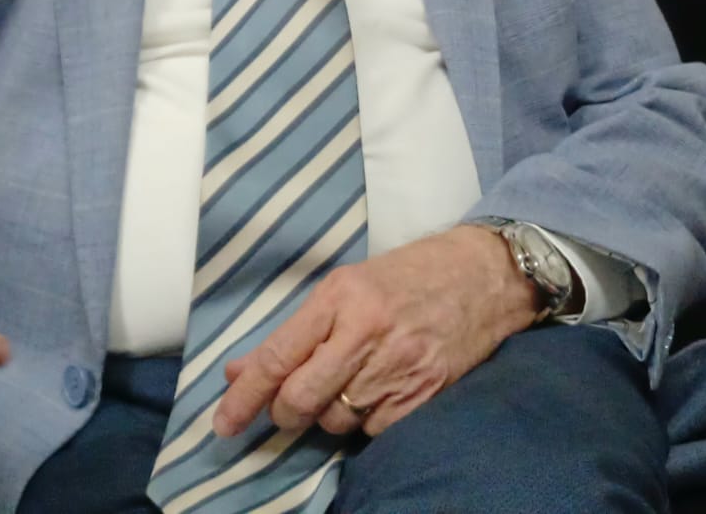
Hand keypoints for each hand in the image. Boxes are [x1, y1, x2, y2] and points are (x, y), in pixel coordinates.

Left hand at [214, 225, 538, 439]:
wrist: (482, 275)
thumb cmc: (408, 275)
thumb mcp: (346, 287)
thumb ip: (296, 331)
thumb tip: (240, 372)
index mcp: (339, 297)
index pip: (277, 357)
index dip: (244, 397)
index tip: (222, 423)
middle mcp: (366, 332)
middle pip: (300, 399)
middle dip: (283, 415)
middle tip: (287, 409)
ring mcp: (398, 365)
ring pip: (336, 421)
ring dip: (330, 415)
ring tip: (349, 383)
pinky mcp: (425, 392)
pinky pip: (375, 431)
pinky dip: (367, 422)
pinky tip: (378, 393)